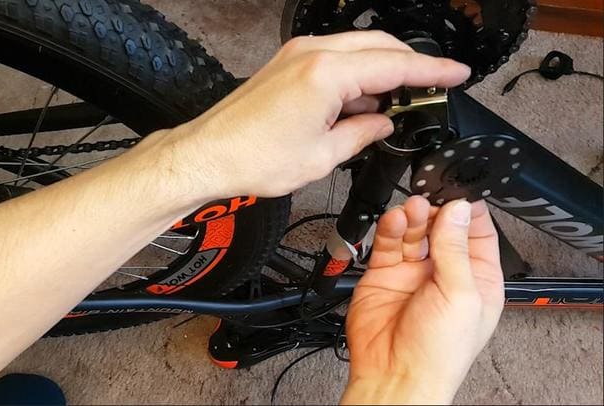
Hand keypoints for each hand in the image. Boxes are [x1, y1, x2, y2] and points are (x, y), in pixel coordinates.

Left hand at [166, 31, 469, 198]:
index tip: (456, 74)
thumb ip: (362, 134)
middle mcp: (312, 54)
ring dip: (381, 71)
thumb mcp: (322, 156)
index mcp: (326, 74)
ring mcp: (296, 56)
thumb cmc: (252, 158)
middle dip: (409, 65)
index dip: (432, 71)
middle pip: (379, 46)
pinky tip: (361, 102)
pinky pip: (334, 60)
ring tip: (395, 104)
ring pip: (357, 50)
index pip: (395, 64)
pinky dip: (354, 76)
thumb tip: (382, 123)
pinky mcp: (286, 65)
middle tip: (430, 89)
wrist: (207, 155)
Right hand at [342, 197, 503, 404]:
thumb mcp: (460, 295)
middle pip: (442, 226)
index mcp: (476, 278)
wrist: (395, 374)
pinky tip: (394, 220)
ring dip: (413, 216)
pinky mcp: (384, 272)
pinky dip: (389, 228)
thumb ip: (455, 249)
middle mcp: (444, 272)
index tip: (458, 193)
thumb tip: (457, 210)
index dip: (467, 210)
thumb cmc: (438, 353)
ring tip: (411, 210)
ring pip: (414, 230)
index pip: (476, 232)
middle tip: (430, 200)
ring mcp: (412, 272)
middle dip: (436, 209)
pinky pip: (387, 242)